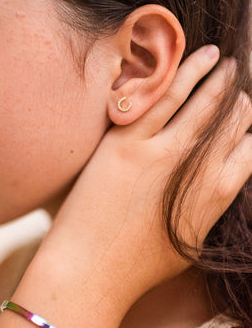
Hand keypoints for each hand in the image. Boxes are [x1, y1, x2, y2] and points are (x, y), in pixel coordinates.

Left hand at [43, 46, 251, 304]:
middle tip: (239, 83)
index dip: (250, 127)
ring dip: (220, 77)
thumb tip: (220, 182)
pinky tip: (199, 57)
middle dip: (239, 98)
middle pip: (232, 120)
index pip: (249, 147)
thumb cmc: (138, 266)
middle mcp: (197, 170)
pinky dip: (186, 72)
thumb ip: (209, 208)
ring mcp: (162, 152)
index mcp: (216, 196)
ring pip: (204, 102)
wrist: (91, 270)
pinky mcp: (128, 142)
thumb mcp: (190, 240)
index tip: (246, 114)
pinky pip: (163, 97)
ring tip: (226, 62)